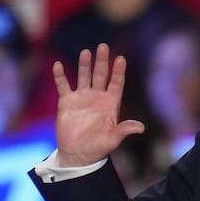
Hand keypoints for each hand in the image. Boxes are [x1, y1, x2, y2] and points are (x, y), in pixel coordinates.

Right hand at [54, 43, 144, 166]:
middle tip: (103, 46)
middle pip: (101, 75)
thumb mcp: (113, 139)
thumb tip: (141, 128)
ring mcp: (82, 97)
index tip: (121, 59)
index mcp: (111, 103)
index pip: (116, 83)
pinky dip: (60, 76)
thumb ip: (124, 130)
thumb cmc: (99, 147)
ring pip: (83, 76)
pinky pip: (63, 85)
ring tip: (86, 52)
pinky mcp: (67, 102)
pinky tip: (58, 65)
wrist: (78, 154)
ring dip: (84, 65)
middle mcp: (97, 97)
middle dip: (102, 61)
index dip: (118, 72)